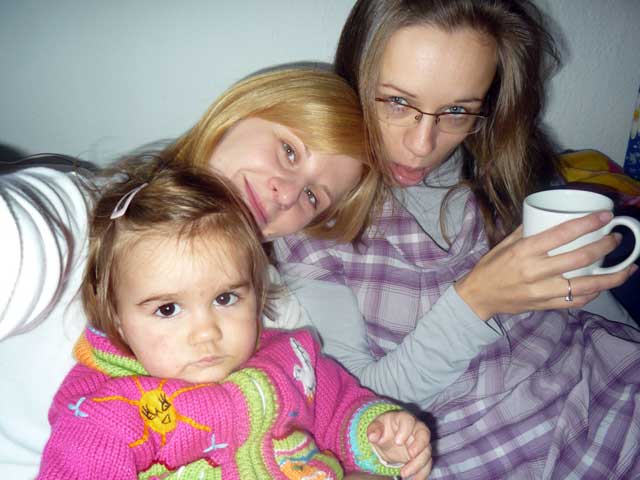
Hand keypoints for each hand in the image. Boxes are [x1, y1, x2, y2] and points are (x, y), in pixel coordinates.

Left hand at [367, 411, 431, 479]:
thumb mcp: (376, 426)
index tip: (397, 442)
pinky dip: (422, 473)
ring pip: (426, 452)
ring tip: (404, 474)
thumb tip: (372, 436)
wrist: (388, 437)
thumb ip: (374, 430)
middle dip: (419, 446)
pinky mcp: (422, 456)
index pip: (409, 421)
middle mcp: (416, 429)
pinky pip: (426, 464)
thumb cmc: (384, 428)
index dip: (405, 431)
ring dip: (418, 464)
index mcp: (404, 419)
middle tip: (410, 456)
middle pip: (424, 435)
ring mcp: (421, 443)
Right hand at [455, 211, 636, 318]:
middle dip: (605, 246)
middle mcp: (535, 271)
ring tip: (627, 267)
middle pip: (580, 258)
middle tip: (615, 238)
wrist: (479, 297)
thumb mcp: (505, 244)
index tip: (605, 216)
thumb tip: (549, 216)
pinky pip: (578, 301)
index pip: (562, 234)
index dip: (588, 223)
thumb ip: (528, 231)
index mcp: (524, 251)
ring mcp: (542, 291)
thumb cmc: (491, 267)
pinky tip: (605, 285)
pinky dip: (595, 293)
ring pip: (586, 285)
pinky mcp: (546, 305)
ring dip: (611, 276)